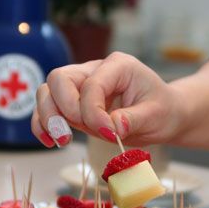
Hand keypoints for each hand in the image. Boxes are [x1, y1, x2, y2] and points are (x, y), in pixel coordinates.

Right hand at [31, 52, 183, 146]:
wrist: (164, 115)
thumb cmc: (162, 110)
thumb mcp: (156, 115)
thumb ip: (133, 119)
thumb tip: (113, 127)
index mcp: (117, 65)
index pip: (92, 84)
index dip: (93, 112)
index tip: (109, 134)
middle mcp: (94, 70)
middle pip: (59, 79)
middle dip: (61, 108)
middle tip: (71, 135)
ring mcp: (81, 86)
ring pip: (47, 92)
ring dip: (48, 117)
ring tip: (61, 140)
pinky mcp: (74, 104)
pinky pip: (49, 109)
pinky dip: (43, 125)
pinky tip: (50, 141)